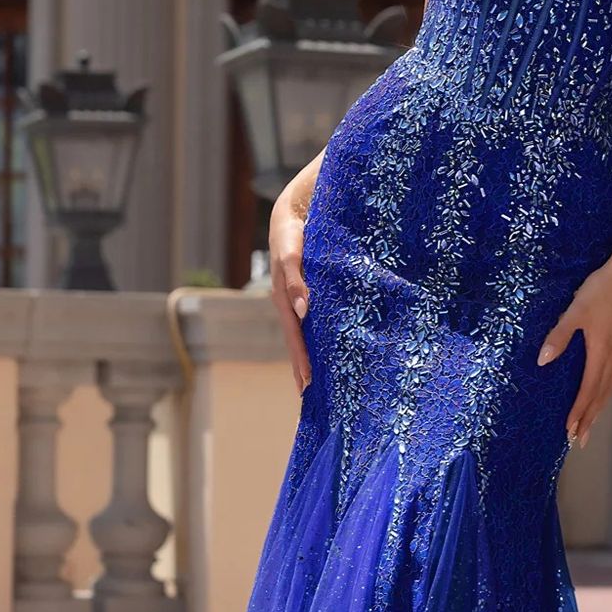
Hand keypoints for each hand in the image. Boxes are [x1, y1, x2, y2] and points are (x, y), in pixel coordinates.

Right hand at [269, 189, 311, 393]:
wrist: (292, 213)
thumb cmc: (292, 233)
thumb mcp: (291, 254)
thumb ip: (295, 282)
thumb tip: (302, 313)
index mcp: (283, 300)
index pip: (294, 339)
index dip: (301, 362)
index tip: (308, 386)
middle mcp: (289, 305)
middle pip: (297, 343)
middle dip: (303, 369)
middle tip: (313, 398)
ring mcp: (297, 301)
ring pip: (304, 335)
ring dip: (309, 358)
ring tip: (317, 383)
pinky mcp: (307, 293)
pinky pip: (312, 322)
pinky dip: (317, 340)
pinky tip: (327, 350)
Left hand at [536, 256, 611, 448]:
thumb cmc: (599, 290)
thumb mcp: (574, 311)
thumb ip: (558, 336)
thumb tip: (543, 361)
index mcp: (601, 352)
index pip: (588, 390)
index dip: (579, 411)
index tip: (571, 431)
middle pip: (601, 395)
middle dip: (589, 418)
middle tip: (580, 441)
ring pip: (609, 387)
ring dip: (598, 408)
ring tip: (589, 425)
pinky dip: (605, 391)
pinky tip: (601, 394)